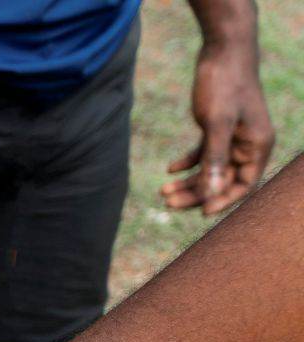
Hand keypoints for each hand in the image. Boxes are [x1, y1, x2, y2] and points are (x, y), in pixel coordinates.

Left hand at [161, 33, 273, 215]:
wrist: (222, 51)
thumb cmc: (224, 84)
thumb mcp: (217, 123)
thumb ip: (216, 158)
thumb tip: (214, 191)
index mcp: (257, 146)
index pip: (243, 184)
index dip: (222, 200)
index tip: (200, 213)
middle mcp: (247, 145)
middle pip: (222, 180)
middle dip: (196, 194)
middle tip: (168, 202)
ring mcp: (232, 138)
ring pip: (209, 169)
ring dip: (187, 182)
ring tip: (162, 191)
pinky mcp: (216, 129)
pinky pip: (202, 154)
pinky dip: (186, 163)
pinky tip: (169, 170)